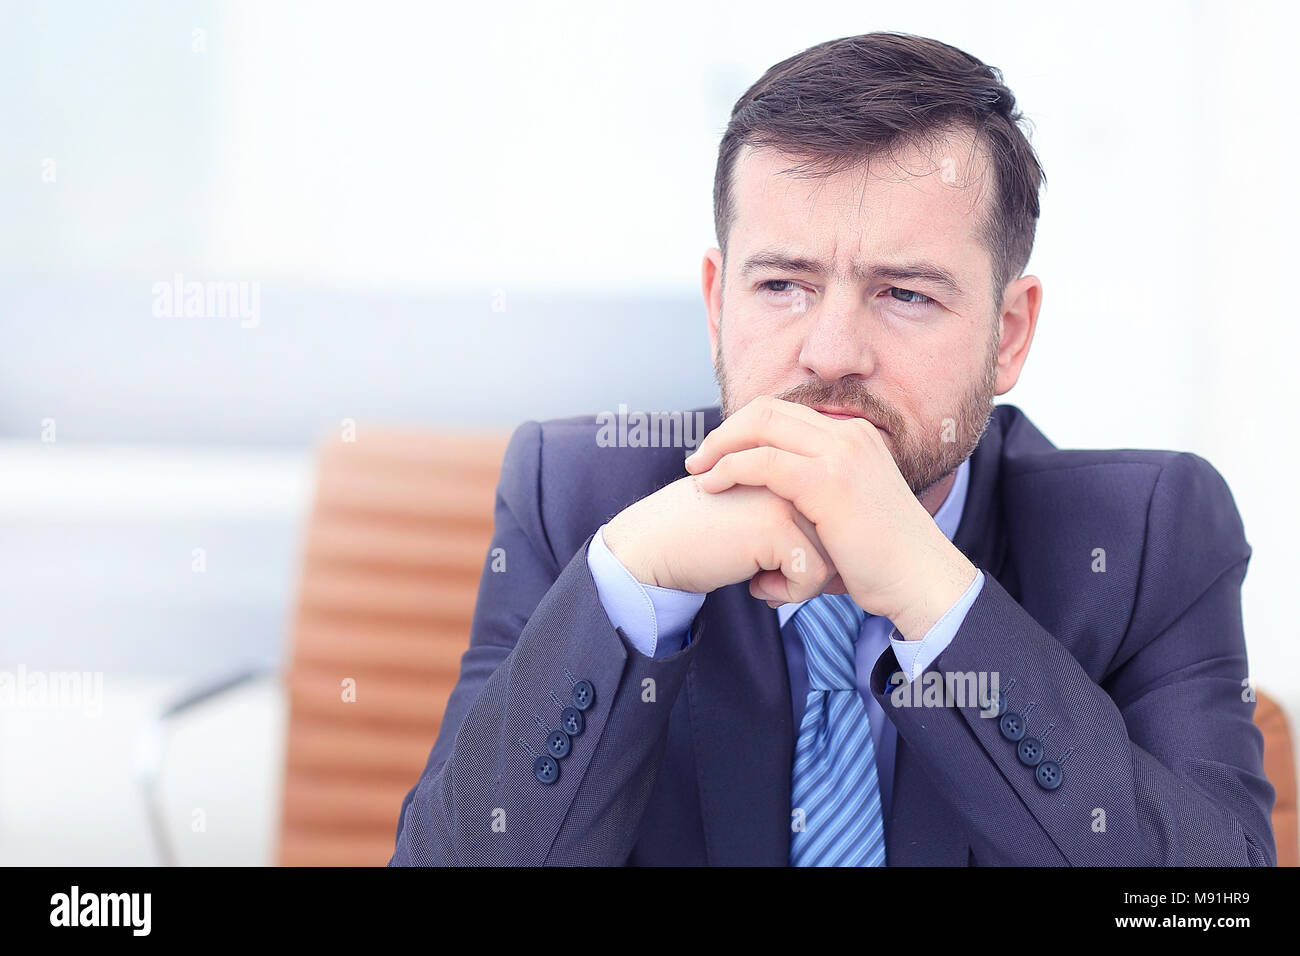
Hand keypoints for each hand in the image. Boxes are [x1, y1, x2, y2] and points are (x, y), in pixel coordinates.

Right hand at [602, 473, 846, 604]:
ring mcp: (787, 495)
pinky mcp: (777, 525)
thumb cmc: (703, 534)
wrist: (655, 545)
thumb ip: (794, 513)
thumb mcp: (756, 512)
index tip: (783, 566)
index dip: (817, 551)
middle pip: (838, 536)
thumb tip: (839, 556)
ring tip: (762, 579)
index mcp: (791, 462)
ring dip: (801, 582)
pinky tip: (755, 585)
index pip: (835, 517)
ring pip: (832, 557)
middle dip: (815, 568)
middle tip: (774, 578)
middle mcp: (793, 472)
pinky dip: (789, 593)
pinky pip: (812, 576)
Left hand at [683, 395, 976, 639]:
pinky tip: (711, 486)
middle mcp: (848, 435)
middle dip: (725, 432)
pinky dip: (730, 468)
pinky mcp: (828, 482)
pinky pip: (763, 461)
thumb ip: (817, 498)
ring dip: (720, 446)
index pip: (785, 412)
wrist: (921, 581)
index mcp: (854, 436)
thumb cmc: (883, 561)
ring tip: (697, 473)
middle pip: (767, 410)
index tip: (720, 455)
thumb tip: (782, 514)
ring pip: (760, 427)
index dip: (745, 429)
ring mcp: (840, 454)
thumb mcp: (850, 512)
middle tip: (698, 459)